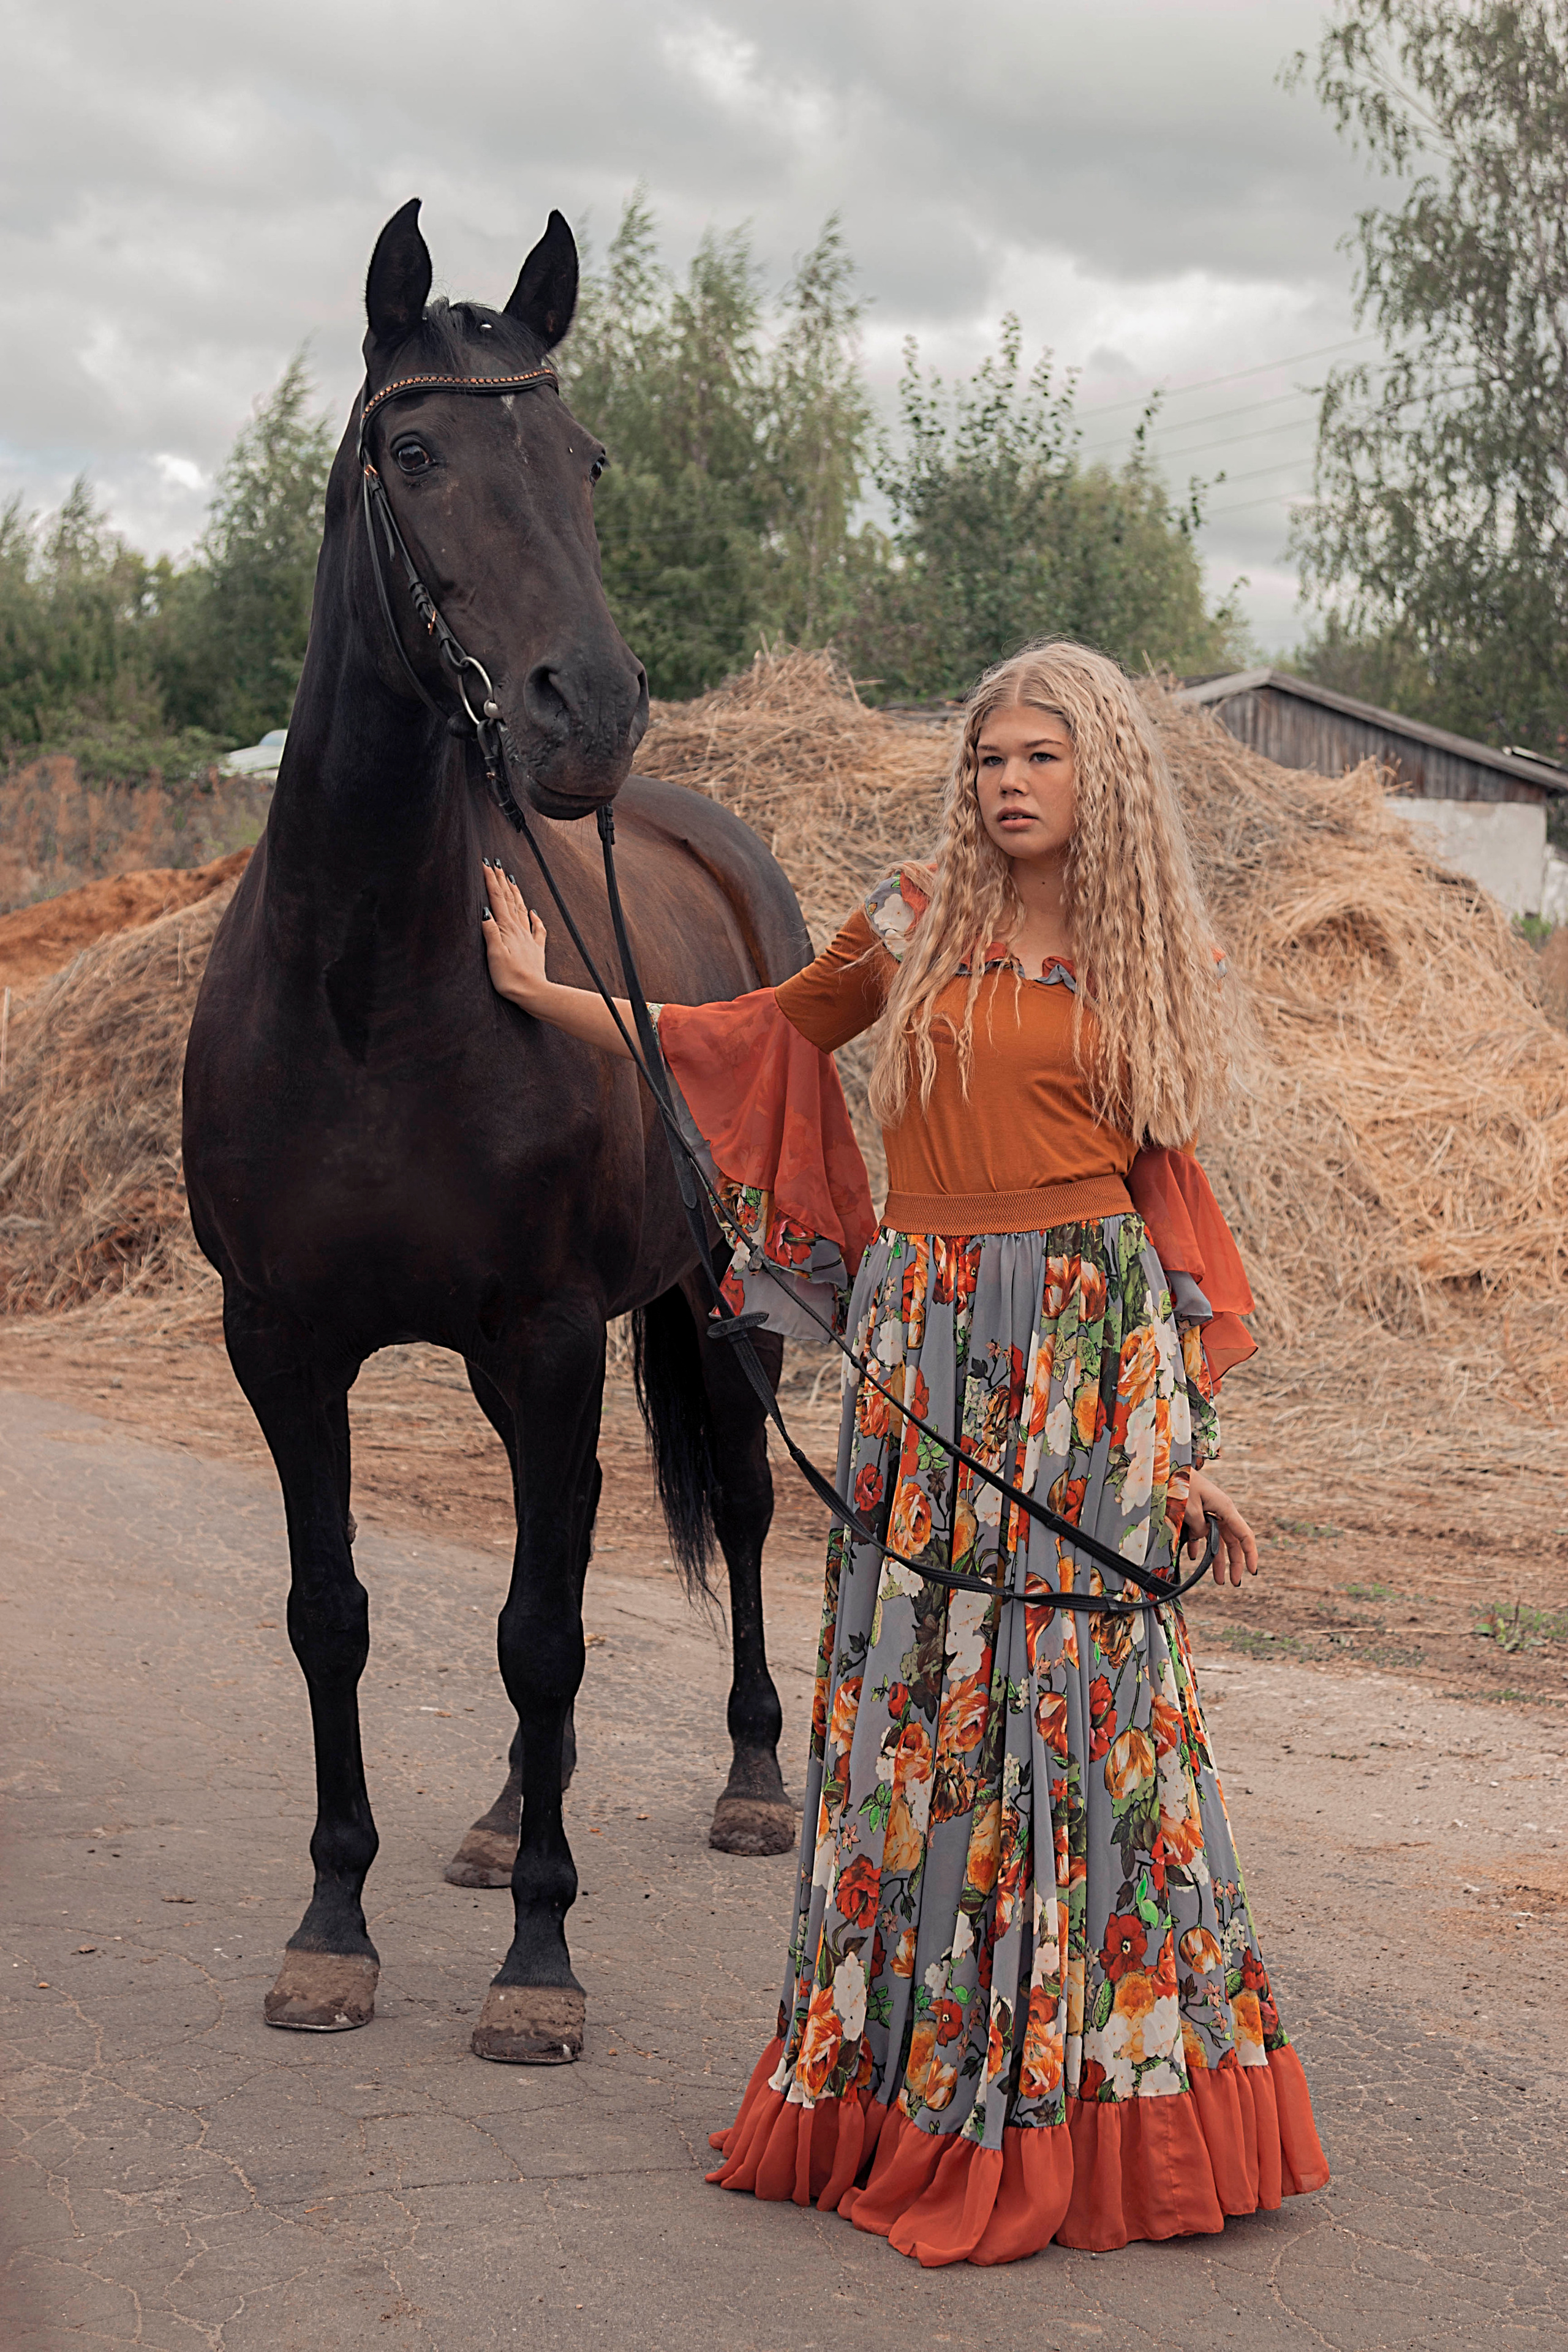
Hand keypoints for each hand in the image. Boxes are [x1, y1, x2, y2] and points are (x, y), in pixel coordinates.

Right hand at [481, 859, 547, 1004]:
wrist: (534, 993)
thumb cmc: (511, 978)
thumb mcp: (494, 955)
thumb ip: (489, 932)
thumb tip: (484, 911)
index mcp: (506, 930)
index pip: (496, 900)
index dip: (491, 881)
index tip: (485, 865)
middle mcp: (519, 930)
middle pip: (509, 900)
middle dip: (501, 881)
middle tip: (496, 864)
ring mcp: (528, 939)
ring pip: (521, 910)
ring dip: (515, 893)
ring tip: (511, 879)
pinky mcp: (536, 950)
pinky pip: (537, 929)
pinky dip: (535, 918)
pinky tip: (534, 911)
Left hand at [1181, 1467, 1258, 1586]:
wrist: (1166, 1466)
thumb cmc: (1179, 1482)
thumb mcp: (1189, 1507)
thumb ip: (1199, 1526)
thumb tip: (1204, 1537)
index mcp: (1224, 1508)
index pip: (1244, 1535)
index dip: (1251, 1554)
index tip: (1253, 1572)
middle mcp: (1220, 1511)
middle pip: (1233, 1541)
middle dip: (1234, 1563)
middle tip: (1234, 1583)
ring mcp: (1209, 1512)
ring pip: (1218, 1540)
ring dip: (1217, 1560)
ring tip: (1217, 1580)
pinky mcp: (1197, 1512)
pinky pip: (1202, 1533)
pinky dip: (1199, 1545)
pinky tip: (1193, 1556)